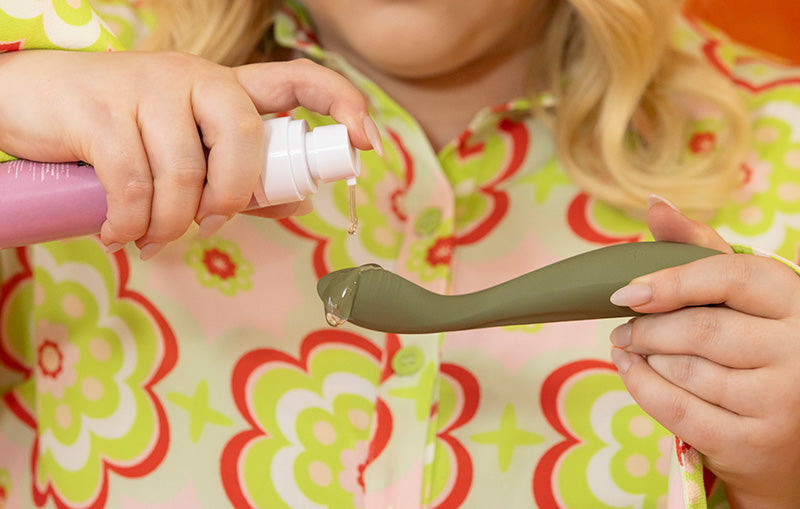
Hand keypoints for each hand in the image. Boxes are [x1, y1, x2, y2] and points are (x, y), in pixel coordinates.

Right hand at [0, 50, 379, 256]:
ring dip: (170, 225)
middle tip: (206, 226)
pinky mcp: (99, 108)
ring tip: (149, 239)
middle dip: (231, 198)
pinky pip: (134, 182)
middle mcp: (194, 77)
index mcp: (226, 87)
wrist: (32, 102)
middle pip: (243, 137)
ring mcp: (146, 87)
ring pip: (184, 172)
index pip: (297, 78)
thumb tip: (300, 200)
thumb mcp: (187, 147)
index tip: (366, 141)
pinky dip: (131, 223)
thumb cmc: (122, 132)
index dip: (341, 103)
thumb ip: (241, 174)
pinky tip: (119, 232)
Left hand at [609, 196, 799, 507]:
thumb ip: (701, 248)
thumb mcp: (745, 295)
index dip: (672, 281)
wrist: (792, 436)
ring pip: (685, 369)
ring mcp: (781, 402)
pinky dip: (641, 387)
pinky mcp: (754, 444)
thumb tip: (654, 203)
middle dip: (647, 328)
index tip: (627, 292)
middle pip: (700, 328)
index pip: (730, 276)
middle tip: (622, 327)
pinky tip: (629, 370)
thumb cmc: (761, 349)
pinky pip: (677, 410)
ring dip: (643, 356)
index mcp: (799, 301)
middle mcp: (799, 350)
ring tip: (629, 347)